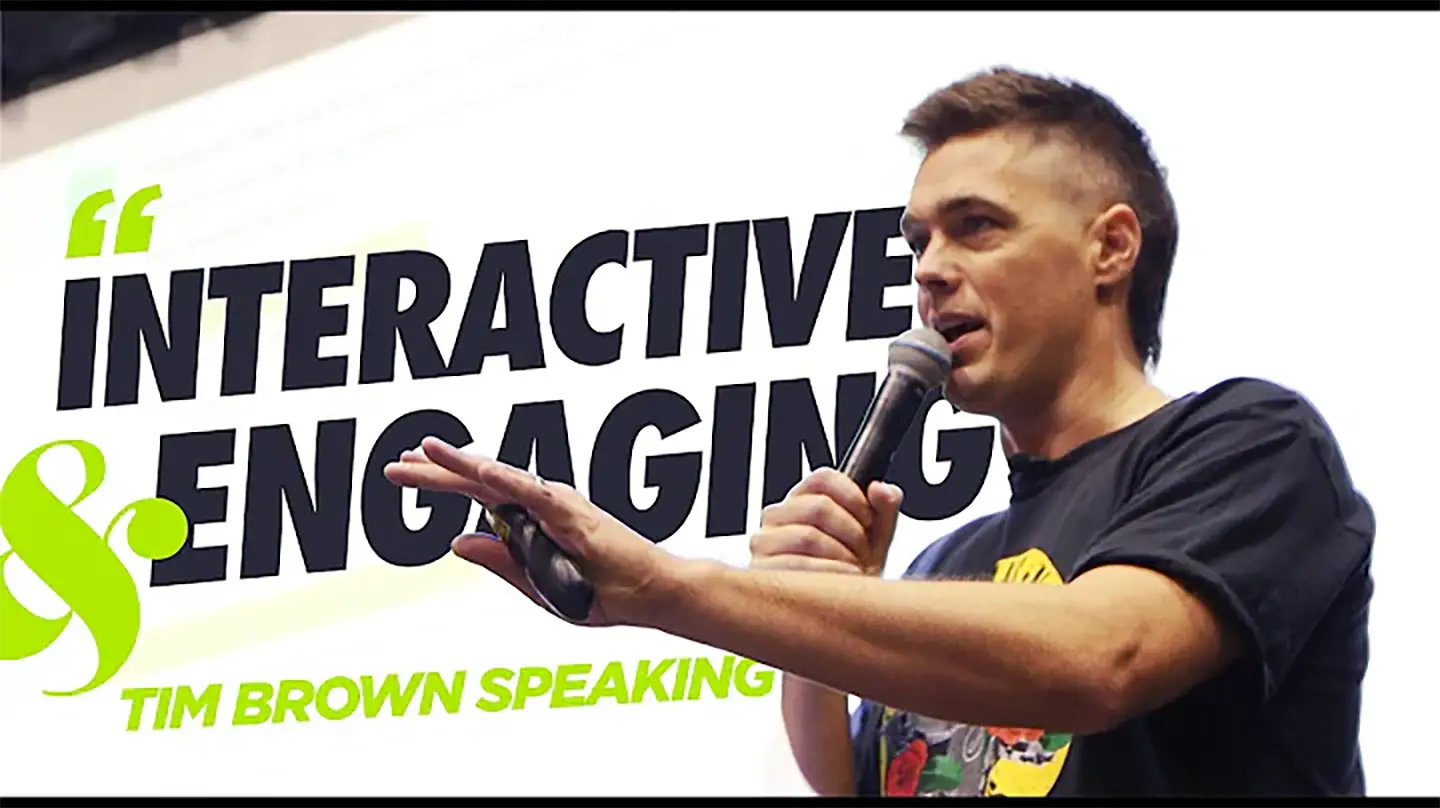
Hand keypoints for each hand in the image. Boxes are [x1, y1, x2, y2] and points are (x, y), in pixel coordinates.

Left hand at [382, 437, 677, 626]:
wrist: (649, 595)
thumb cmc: (604, 591)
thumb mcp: (537, 584)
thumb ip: (499, 562)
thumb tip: (456, 541)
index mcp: (531, 520)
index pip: (477, 493)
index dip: (441, 480)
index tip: (407, 468)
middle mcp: (539, 504)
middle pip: (478, 480)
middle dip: (435, 470)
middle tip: (396, 461)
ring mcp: (555, 505)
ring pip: (498, 477)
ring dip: (460, 463)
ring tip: (424, 451)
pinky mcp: (572, 512)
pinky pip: (532, 492)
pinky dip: (505, 477)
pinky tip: (478, 468)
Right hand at [750, 468, 902, 576]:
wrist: (834, 613)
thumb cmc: (850, 573)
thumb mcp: (875, 539)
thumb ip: (884, 508)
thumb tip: (881, 489)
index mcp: (802, 500)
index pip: (823, 478)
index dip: (853, 496)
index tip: (868, 518)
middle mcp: (778, 516)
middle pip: (819, 506)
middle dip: (851, 533)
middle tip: (862, 552)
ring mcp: (764, 542)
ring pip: (808, 536)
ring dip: (840, 556)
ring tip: (850, 570)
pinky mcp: (760, 571)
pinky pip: (795, 566)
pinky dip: (825, 574)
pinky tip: (836, 582)